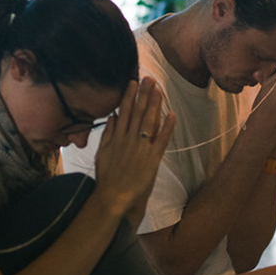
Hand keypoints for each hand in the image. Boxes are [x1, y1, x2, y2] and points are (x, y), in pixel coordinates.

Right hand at [93, 78, 175, 218]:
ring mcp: (141, 148)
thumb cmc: (107, 176)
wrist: (113, 195)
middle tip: (149, 79)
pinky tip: (172, 114)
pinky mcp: (152, 158)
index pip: (124, 112)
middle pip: (137, 112)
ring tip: (159, 89)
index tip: (132, 82)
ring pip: (149, 122)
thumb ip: (108, 134)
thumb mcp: (102, 152)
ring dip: (154, 105)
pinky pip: (161, 140)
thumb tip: (112, 116)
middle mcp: (129, 139)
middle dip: (143, 94)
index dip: (129, 96)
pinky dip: (167, 127)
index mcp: (118, 137)